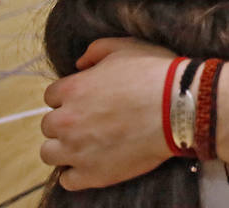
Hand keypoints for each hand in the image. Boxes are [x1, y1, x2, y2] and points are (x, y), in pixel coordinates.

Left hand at [40, 37, 175, 190]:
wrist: (179, 108)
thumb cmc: (154, 73)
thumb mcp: (125, 47)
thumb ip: (96, 51)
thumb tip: (79, 63)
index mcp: (72, 90)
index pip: (51, 97)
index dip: (68, 97)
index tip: (85, 100)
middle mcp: (67, 121)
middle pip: (48, 126)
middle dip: (66, 122)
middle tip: (89, 122)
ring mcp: (78, 150)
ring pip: (49, 154)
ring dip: (63, 148)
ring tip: (87, 145)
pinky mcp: (93, 174)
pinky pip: (67, 180)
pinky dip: (75, 173)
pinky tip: (92, 164)